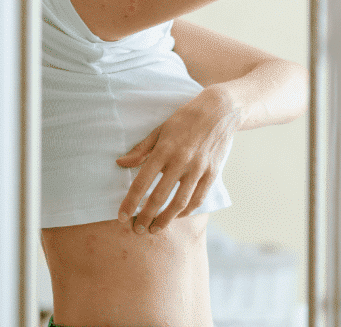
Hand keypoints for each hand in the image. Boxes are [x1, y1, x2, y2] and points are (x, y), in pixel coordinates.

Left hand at [115, 87, 243, 234]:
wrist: (219, 111)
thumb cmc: (185, 120)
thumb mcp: (160, 130)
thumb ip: (141, 150)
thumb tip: (120, 164)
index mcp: (164, 150)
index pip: (142, 182)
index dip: (130, 202)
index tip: (121, 217)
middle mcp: (181, 161)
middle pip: (159, 197)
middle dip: (146, 217)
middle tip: (137, 230)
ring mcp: (199, 168)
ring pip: (180, 202)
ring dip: (166, 219)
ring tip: (155, 229)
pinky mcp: (212, 173)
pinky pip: (198, 198)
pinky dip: (187, 210)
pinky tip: (177, 216)